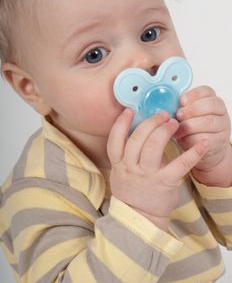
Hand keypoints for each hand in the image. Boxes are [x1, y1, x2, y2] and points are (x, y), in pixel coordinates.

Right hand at [107, 109, 208, 229]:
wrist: (140, 217)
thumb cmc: (132, 191)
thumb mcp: (120, 172)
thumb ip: (124, 154)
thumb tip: (133, 130)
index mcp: (119, 164)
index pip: (115, 140)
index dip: (121, 124)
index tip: (129, 110)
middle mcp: (130, 168)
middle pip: (137, 139)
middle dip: (150, 122)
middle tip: (162, 114)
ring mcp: (147, 176)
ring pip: (153, 146)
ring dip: (164, 130)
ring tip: (174, 123)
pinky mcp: (165, 183)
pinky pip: (180, 164)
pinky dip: (193, 152)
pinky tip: (202, 143)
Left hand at [175, 86, 231, 184]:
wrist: (205, 149)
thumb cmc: (193, 129)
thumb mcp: (188, 116)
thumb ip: (182, 108)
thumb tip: (166, 105)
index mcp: (213, 102)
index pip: (207, 91)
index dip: (193, 94)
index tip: (181, 101)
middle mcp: (220, 113)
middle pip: (210, 105)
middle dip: (191, 110)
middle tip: (178, 115)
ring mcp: (222, 127)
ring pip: (208, 122)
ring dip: (189, 125)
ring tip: (177, 128)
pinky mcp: (218, 142)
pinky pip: (204, 138)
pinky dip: (190, 138)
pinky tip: (182, 138)